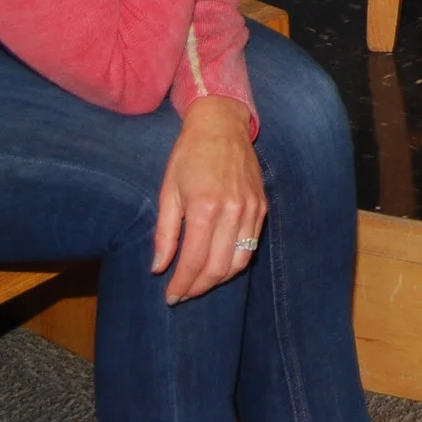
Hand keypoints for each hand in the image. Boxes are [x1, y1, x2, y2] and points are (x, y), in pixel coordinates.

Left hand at [153, 96, 264, 303]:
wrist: (221, 125)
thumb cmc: (189, 155)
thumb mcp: (169, 191)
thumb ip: (165, 233)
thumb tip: (159, 267)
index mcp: (205, 207)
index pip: (194, 261)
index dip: (181, 284)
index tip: (171, 296)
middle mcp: (232, 211)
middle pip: (218, 268)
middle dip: (198, 287)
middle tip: (183, 294)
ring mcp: (251, 209)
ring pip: (239, 262)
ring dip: (219, 280)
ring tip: (200, 284)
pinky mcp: (262, 206)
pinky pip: (252, 245)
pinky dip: (235, 262)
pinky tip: (219, 265)